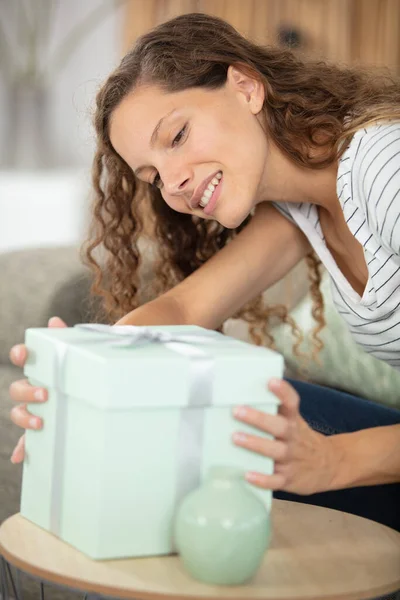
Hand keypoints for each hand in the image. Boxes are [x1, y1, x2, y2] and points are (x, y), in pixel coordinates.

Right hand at [9, 316, 66, 463]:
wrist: (94, 385)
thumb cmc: (80, 367)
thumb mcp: (77, 352)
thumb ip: (65, 336)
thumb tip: (53, 321)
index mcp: (39, 366)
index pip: (22, 357)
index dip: (19, 354)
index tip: (22, 354)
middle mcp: (32, 386)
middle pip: (17, 389)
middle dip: (27, 391)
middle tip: (44, 394)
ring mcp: (34, 407)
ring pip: (19, 412)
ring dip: (25, 417)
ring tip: (39, 422)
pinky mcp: (41, 425)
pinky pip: (27, 439)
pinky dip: (23, 448)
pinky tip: (21, 457)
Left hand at [232, 378, 338, 494]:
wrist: (329, 465)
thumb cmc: (300, 439)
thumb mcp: (295, 422)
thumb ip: (276, 411)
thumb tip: (247, 392)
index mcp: (294, 422)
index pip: (292, 403)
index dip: (283, 392)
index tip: (271, 381)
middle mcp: (294, 438)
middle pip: (280, 426)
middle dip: (259, 419)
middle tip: (237, 411)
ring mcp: (292, 459)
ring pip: (276, 452)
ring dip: (256, 444)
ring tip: (236, 437)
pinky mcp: (289, 479)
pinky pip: (276, 481)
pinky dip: (262, 479)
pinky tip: (247, 475)